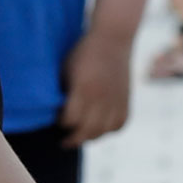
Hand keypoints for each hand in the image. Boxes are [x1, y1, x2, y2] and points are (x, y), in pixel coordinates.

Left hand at [57, 29, 133, 148]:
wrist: (112, 39)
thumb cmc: (82, 53)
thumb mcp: (65, 69)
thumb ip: (63, 91)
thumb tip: (56, 109)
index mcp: (83, 90)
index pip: (70, 120)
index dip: (60, 122)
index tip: (56, 120)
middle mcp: (101, 99)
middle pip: (87, 131)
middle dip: (73, 139)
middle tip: (64, 142)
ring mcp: (116, 101)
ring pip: (103, 131)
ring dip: (90, 137)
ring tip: (80, 138)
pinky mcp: (126, 101)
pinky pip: (119, 125)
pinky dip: (109, 130)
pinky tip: (99, 129)